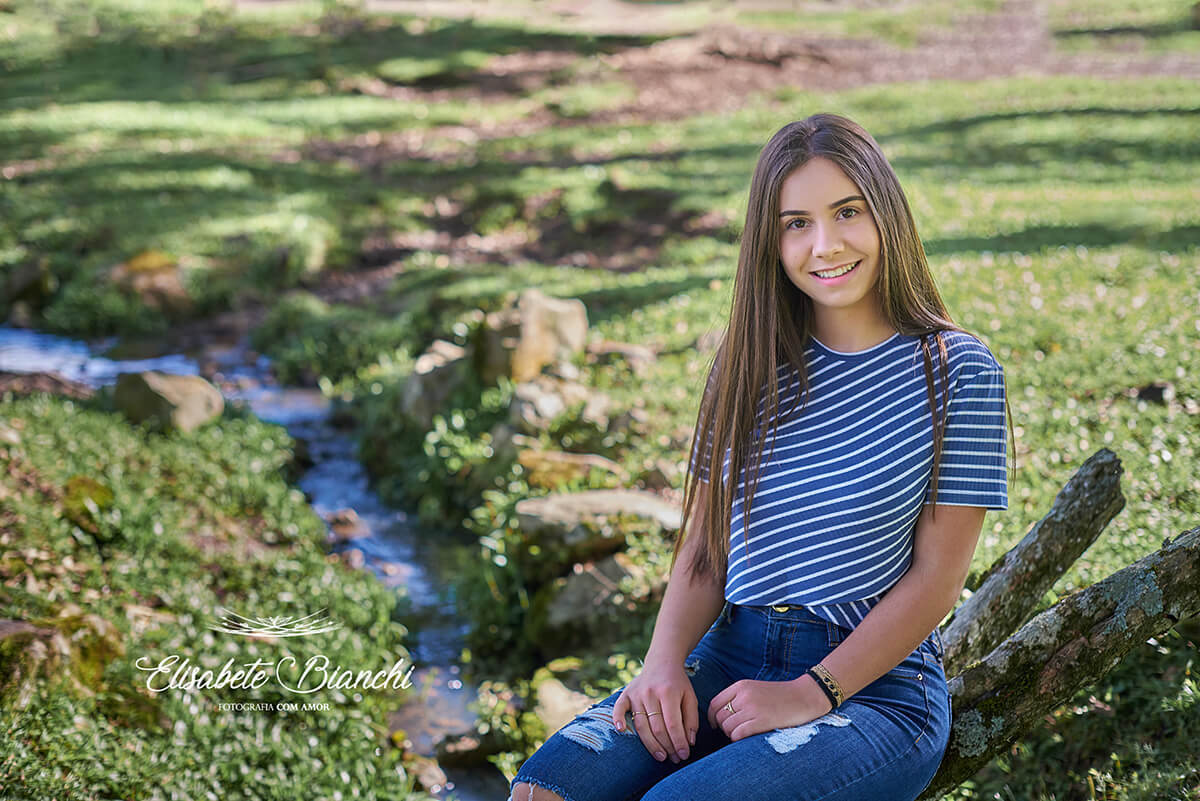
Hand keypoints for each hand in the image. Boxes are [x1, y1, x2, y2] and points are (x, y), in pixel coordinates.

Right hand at [611, 657, 698, 763]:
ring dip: (651, 744)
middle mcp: (650, 693)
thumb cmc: (678, 683)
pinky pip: (619, 708)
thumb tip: (689, 742)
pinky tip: (621, 731)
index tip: (684, 755)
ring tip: (661, 756)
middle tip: (674, 759)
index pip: (673, 724)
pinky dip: (617, 719)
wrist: (662, 662)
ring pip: (641, 725)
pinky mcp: (626, 694)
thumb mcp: (690, 697)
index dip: (678, 742)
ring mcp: (637, 694)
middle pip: (657, 728)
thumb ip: (691, 719)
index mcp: (668, 692)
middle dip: (667, 747)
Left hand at [707, 674, 832, 741]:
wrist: (805, 696)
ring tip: (743, 734)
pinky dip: (738, 739)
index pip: (714, 703)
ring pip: (727, 727)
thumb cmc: (781, 696)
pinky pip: (737, 734)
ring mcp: (752, 708)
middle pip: (720, 717)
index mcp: (740, 686)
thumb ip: (739, 698)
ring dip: (731, 734)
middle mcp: (743, 696)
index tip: (716, 725)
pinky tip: (747, 738)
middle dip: (723, 727)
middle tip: (734, 731)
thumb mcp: (755, 689)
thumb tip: (722, 716)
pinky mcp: (761, 721)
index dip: (712, 717)